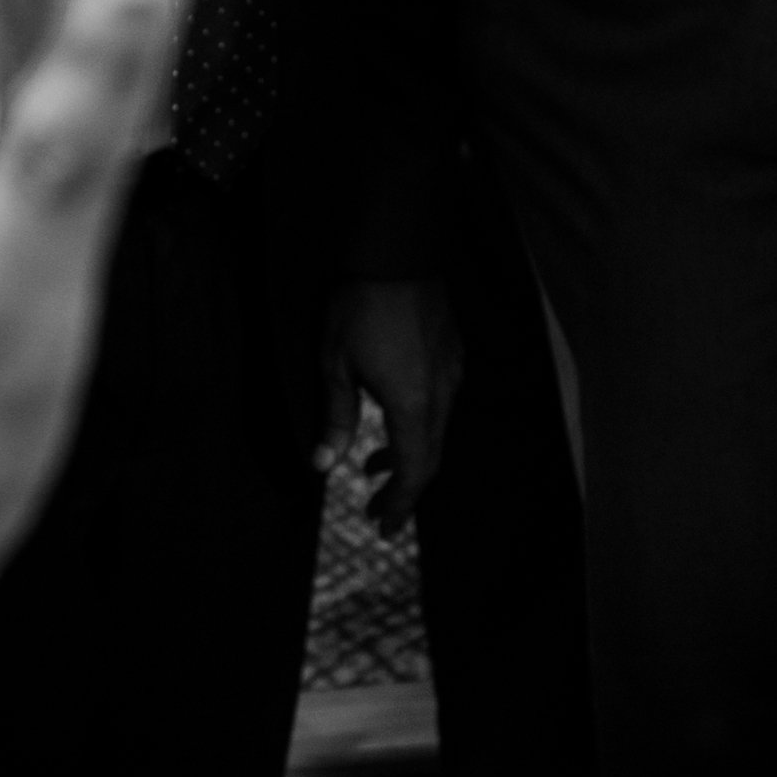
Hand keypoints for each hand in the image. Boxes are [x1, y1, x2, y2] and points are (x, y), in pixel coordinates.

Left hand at [323, 279, 461, 524]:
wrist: (397, 249)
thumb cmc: (359, 305)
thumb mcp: (334, 362)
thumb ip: (335, 416)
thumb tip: (324, 464)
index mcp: (414, 404)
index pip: (413, 471)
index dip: (399, 504)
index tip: (384, 527)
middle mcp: (442, 394)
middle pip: (429, 458)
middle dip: (403, 489)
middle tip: (377, 512)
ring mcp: (452, 372)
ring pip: (436, 431)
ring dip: (407, 455)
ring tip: (372, 466)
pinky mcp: (452, 354)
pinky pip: (440, 404)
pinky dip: (417, 426)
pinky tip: (393, 418)